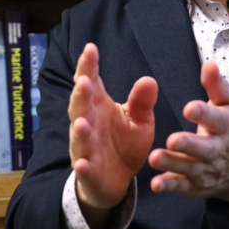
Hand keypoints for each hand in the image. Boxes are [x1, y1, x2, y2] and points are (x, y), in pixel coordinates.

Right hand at [69, 43, 157, 227]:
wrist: (116, 179)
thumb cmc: (125, 143)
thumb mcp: (140, 121)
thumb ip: (142, 102)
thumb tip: (149, 80)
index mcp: (99, 105)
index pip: (91, 81)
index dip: (88, 65)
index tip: (91, 48)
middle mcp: (88, 122)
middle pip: (81, 106)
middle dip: (81, 95)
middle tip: (84, 82)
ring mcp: (85, 147)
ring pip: (79, 137)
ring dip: (80, 130)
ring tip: (83, 123)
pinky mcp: (89, 171)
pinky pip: (84, 168)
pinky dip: (82, 166)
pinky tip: (82, 163)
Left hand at [149, 61, 228, 206]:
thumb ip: (216, 85)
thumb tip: (209, 64)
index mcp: (227, 126)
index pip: (217, 119)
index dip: (204, 114)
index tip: (190, 108)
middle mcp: (218, 150)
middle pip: (205, 148)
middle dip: (189, 145)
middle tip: (172, 139)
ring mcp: (208, 169)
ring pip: (190, 168)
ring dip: (172, 164)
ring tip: (154, 158)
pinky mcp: (197, 184)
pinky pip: (182, 186)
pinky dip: (169, 186)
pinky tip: (156, 184)